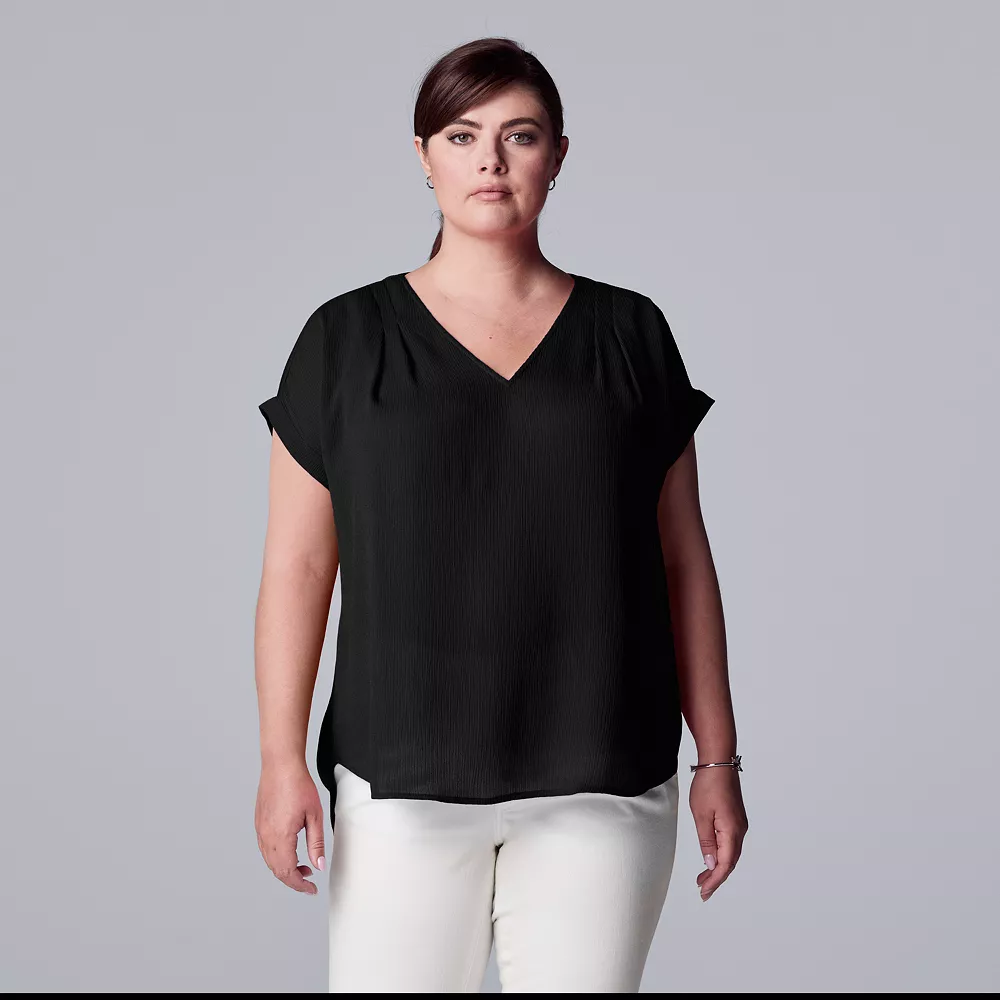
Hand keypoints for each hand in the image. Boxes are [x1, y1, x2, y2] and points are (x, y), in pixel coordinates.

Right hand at [255, 760, 325, 894]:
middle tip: (309, 880)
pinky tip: (290, 852)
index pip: (287, 872)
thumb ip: (316, 843)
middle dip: (293, 879)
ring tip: (303, 866)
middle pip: (277, 870)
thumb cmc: (298, 785)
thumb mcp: (315, 815)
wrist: (280, 765)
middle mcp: (266, 836)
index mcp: (281, 837)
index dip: (299, 884)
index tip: (311, 889)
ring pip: (270, 861)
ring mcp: (260, 830)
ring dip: (285, 868)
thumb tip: (318, 865)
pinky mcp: (259, 823)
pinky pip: (265, 849)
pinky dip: (277, 857)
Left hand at [690, 765, 747, 900]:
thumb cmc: (708, 785)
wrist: (719, 763)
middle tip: (702, 890)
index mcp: (732, 831)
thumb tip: (711, 863)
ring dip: (719, 867)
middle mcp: (740, 830)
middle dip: (716, 878)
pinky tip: (712, 857)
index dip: (715, 880)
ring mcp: (739, 825)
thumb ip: (706, 840)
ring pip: (731, 854)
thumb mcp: (701, 814)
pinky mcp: (736, 819)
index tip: (704, 892)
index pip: (725, 864)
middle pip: (730, 862)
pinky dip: (722, 855)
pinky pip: (731, 843)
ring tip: (703, 878)